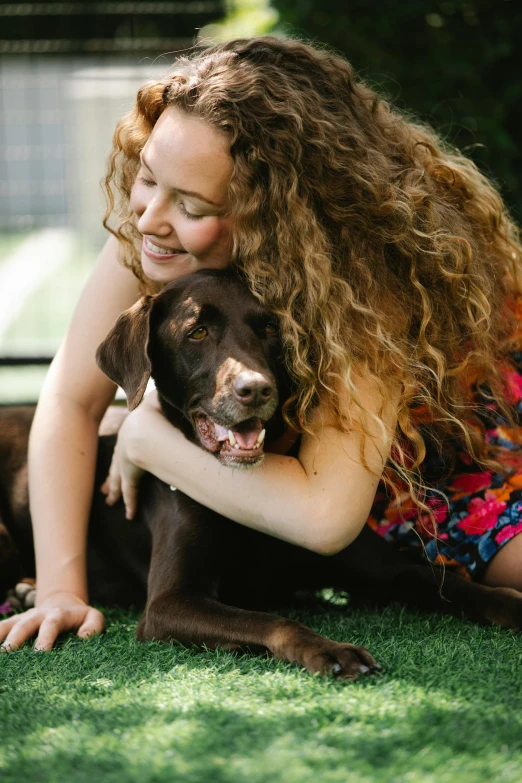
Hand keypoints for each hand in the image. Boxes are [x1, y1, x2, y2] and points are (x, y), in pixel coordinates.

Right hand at [0, 591, 104, 651]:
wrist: (62, 603)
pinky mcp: (13, 623)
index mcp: (59, 615)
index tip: (41, 652)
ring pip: (8, 624)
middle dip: (16, 637)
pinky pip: (0, 628)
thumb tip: (84, 637)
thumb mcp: (93, 616)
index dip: (46, 637)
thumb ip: (94, 625)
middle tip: (8, 652)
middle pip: (25, 624)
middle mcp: (38, 615)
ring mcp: (23, 618)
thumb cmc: (79, 617)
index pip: (52, 624)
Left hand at [101, 392, 161, 518]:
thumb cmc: (158, 411)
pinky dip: (130, 503)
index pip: (126, 442)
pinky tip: (129, 514)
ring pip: (119, 479)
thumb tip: (165, 396)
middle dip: (112, 475)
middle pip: (117, 462)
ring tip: (110, 500)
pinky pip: (131, 492)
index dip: (122, 452)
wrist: (147, 428)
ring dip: (114, 490)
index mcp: (132, 428)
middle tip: (105, 488)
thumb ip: (162, 400)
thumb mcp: (160, 401)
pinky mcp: (130, 475)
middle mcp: (124, 444)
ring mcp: (125, 460)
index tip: (118, 462)